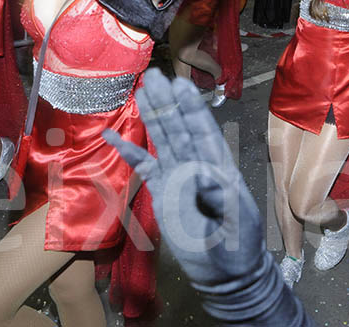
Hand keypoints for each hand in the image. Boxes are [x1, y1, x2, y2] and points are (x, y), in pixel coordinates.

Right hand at [102, 69, 264, 288]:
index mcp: (218, 169)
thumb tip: (199, 172)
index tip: (182, 85)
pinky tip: (112, 136)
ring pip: (163, 140)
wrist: (227, 273)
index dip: (192, 109)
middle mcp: (197, 167)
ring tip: (142, 89)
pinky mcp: (163, 192)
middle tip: (155, 74)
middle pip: (180, 129)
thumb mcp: (236, 223)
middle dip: (168, 102)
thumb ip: (219, 197)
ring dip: (153, 115)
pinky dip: (128, 151)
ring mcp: (178, 178)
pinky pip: (143, 167)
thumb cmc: (236, 247)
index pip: (203, 133)